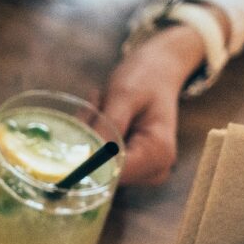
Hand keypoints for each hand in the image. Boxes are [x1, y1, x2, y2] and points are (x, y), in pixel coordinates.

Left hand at [99, 25, 207, 186]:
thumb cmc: (144, 79)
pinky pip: (99, 160)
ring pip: (97, 166)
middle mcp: (154, 170)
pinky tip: (103, 114)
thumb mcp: (124, 95)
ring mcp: (143, 172)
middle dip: (91, 140)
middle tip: (97, 106)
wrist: (158, 70)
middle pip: (104, 170)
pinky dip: (94, 138)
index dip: (89, 155)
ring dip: (91, 136)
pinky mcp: (131, 167)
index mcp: (158, 153)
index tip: (90, 117)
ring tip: (103, 105)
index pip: (113, 172)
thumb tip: (85, 160)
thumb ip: (108, 127)